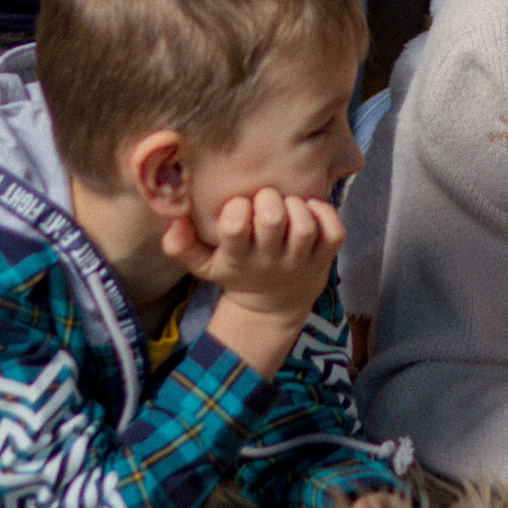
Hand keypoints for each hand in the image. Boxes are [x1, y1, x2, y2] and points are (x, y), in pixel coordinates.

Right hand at [190, 189, 342, 377]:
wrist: (272, 308)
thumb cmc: (236, 273)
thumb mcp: (203, 266)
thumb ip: (181, 245)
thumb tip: (173, 219)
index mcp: (237, 257)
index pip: (234, 227)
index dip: (236, 208)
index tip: (237, 207)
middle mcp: (270, 259)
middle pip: (273, 219)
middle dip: (268, 200)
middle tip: (266, 200)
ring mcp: (300, 260)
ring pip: (305, 226)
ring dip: (297, 206)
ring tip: (289, 205)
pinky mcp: (325, 258)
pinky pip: (334, 232)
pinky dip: (327, 214)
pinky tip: (313, 208)